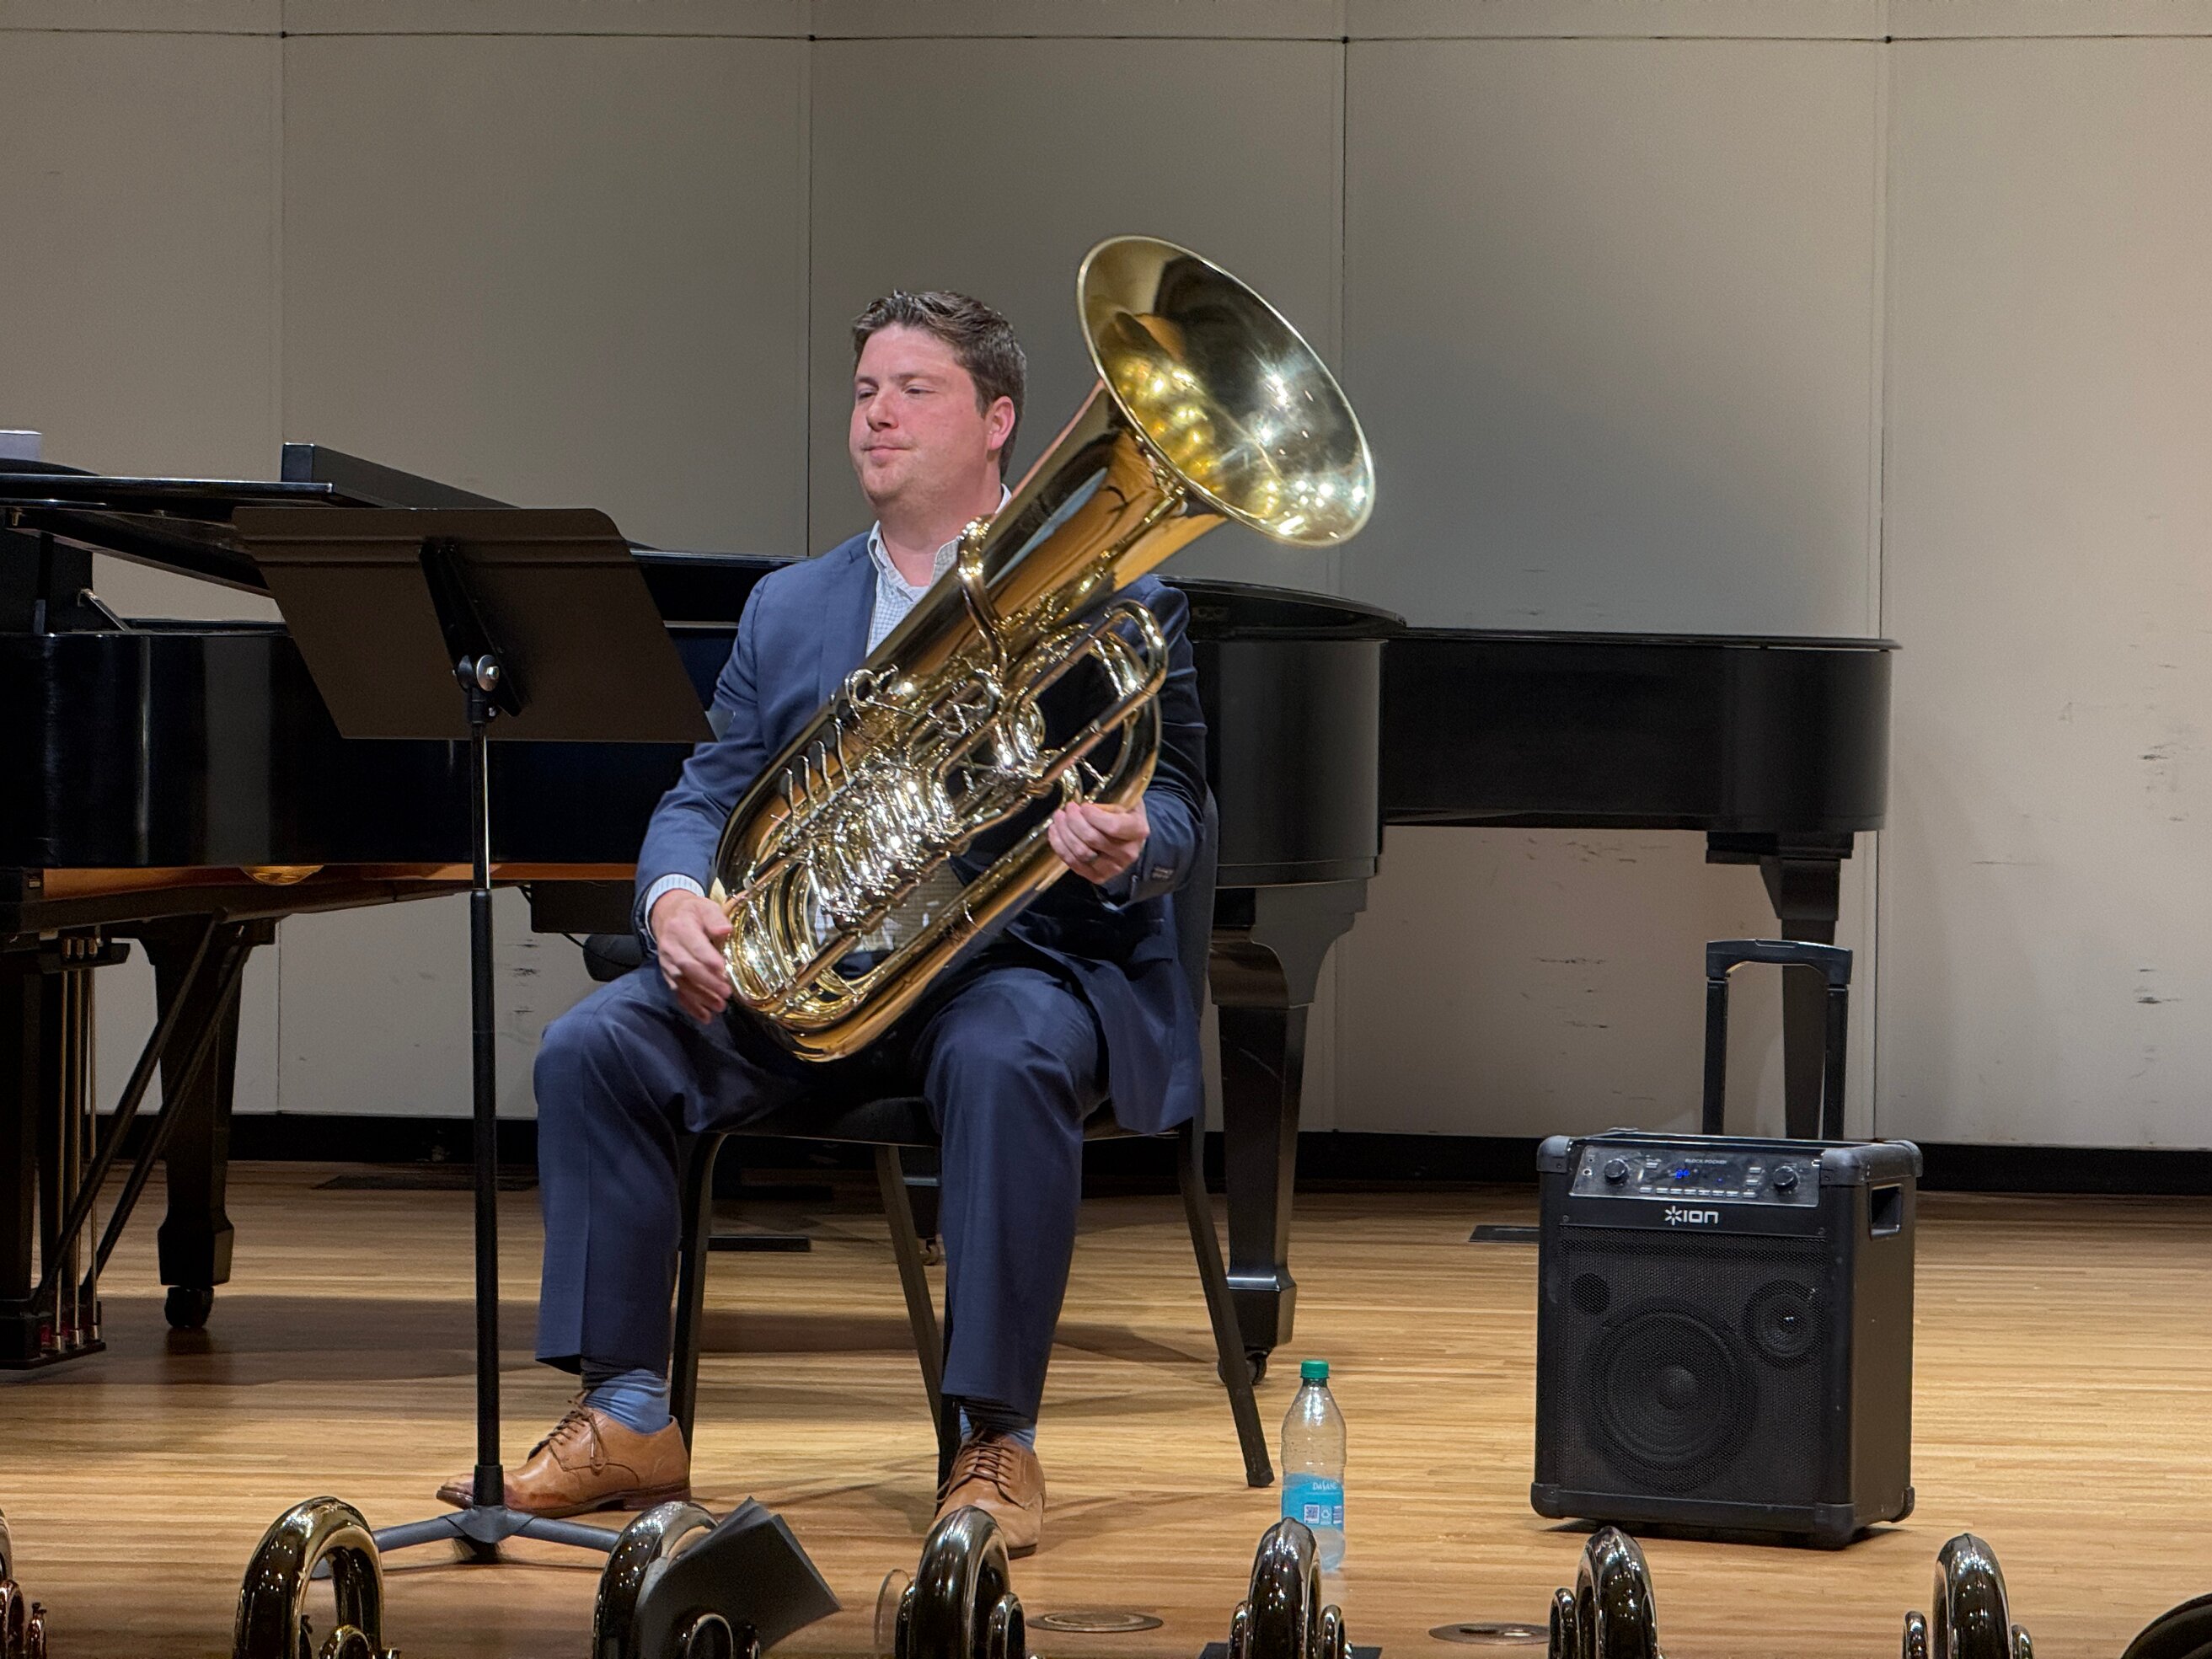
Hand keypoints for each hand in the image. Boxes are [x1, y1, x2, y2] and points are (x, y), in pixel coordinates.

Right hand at [650, 888, 734, 1020]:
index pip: (694, 945)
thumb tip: (725, 930)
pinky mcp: (667, 975)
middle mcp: (670, 947)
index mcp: (681, 927)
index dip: (708, 959)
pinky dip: (690, 1006)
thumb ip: (715, 918)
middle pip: (687, 967)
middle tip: (726, 993)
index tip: (723, 969)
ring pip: (682, 983)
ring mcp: (667, 963)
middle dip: (707, 982)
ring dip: (701, 997)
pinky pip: (677, 992)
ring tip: (720, 1007)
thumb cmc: (692, 912)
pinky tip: (705, 1017)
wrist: (667, 916)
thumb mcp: (705, 906)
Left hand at [1047, 800, 1147, 886]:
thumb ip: (1108, 802)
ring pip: (1081, 852)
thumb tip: (1082, 808)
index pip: (1113, 826)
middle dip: (1074, 821)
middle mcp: (1128, 852)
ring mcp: (1114, 868)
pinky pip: (1074, 863)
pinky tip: (1055, 832)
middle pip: (1093, 839)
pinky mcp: (1099, 876)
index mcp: (1137, 830)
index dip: (1094, 816)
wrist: (1129, 836)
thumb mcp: (1124, 800)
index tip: (1084, 806)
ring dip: (1064, 833)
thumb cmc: (1124, 814)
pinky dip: (1060, 846)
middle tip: (1068, 808)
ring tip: (1059, 818)